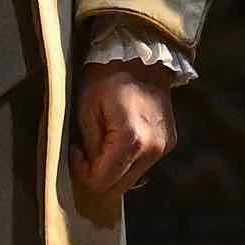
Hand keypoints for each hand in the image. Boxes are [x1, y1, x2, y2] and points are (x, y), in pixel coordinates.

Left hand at [69, 58, 181, 208]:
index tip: (76, 151)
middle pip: (119, 188)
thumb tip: (88, 166)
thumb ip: (89, 144)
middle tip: (85, 150)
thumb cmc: (107, 77)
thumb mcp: (86, 108)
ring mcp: (164, 148)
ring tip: (102, 141)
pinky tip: (119, 138)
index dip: (83, 173)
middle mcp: (153, 150)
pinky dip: (128, 160)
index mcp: (131, 140)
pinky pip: (143, 165)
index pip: (103, 183)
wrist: (142, 56)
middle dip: (97, 175)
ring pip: (132, 179)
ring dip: (113, 169)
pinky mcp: (169, 143)